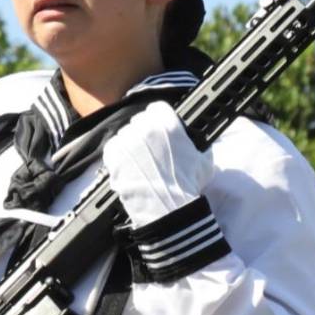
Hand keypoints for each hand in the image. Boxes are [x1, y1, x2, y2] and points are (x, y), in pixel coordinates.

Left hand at [102, 103, 212, 226]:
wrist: (168, 207)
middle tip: (151, 148)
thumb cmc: (187, 186)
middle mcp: (145, 128)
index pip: (157, 108)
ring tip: (140, 160)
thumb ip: (194, 145)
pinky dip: (118, 154)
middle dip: (144, 132)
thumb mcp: (202, 160)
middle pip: (139, 120)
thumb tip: (194, 144)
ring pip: (125, 133)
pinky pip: (113, 146)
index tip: (160, 128)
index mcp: (168, 123)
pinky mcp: (113, 154)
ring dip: (131, 143)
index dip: (159, 118)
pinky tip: (129, 165)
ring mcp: (127, 140)